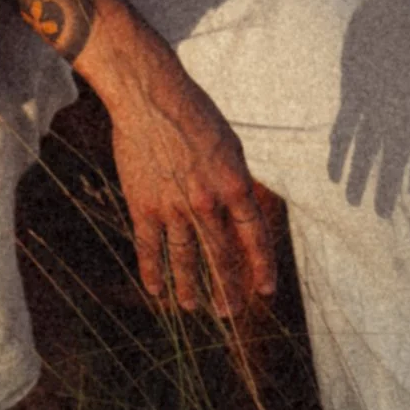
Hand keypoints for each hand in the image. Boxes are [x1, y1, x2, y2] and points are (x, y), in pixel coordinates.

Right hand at [84, 15, 278, 316]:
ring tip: (193, 307)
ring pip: (184, 259)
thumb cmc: (195, 114)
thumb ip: (234, 182)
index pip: (254, 237)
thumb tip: (239, 211)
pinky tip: (157, 292)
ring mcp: (173, 207)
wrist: (151, 97)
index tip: (264, 291)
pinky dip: (152, 272)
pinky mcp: (144, 205)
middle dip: (227, 289)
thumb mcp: (230, 145)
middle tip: (229, 312)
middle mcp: (206, 202)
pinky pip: (149, 248)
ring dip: (190, 288)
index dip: (261, 267)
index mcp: (234, 185)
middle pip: (220, 256)